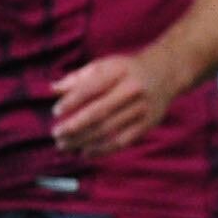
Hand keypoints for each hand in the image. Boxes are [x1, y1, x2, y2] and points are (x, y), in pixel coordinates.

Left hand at [50, 51, 176, 157]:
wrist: (165, 74)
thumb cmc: (126, 70)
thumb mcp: (104, 65)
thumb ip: (78, 77)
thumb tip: (53, 89)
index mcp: (119, 72)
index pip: (92, 88)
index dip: (72, 101)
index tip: (56, 112)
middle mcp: (133, 90)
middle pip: (100, 112)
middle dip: (75, 126)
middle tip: (57, 134)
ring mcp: (142, 109)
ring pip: (109, 129)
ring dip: (84, 140)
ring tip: (65, 145)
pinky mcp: (147, 124)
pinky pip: (122, 141)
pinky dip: (102, 149)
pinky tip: (85, 153)